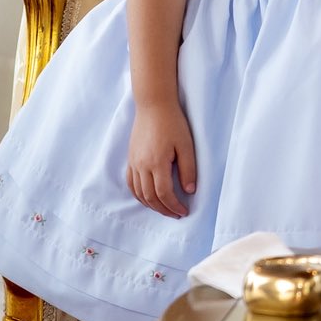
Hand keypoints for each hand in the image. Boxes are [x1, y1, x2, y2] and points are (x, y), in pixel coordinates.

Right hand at [127, 101, 195, 217]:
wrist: (153, 106)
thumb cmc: (173, 123)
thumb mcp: (187, 145)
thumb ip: (188, 169)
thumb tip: (190, 191)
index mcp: (157, 163)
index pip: (164, 194)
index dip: (174, 206)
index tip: (184, 212)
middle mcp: (142, 166)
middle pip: (150, 197)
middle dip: (163, 209)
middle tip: (176, 214)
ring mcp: (134, 163)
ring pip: (139, 193)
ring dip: (151, 205)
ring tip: (165, 209)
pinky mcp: (131, 159)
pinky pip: (131, 183)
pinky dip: (139, 195)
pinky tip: (148, 198)